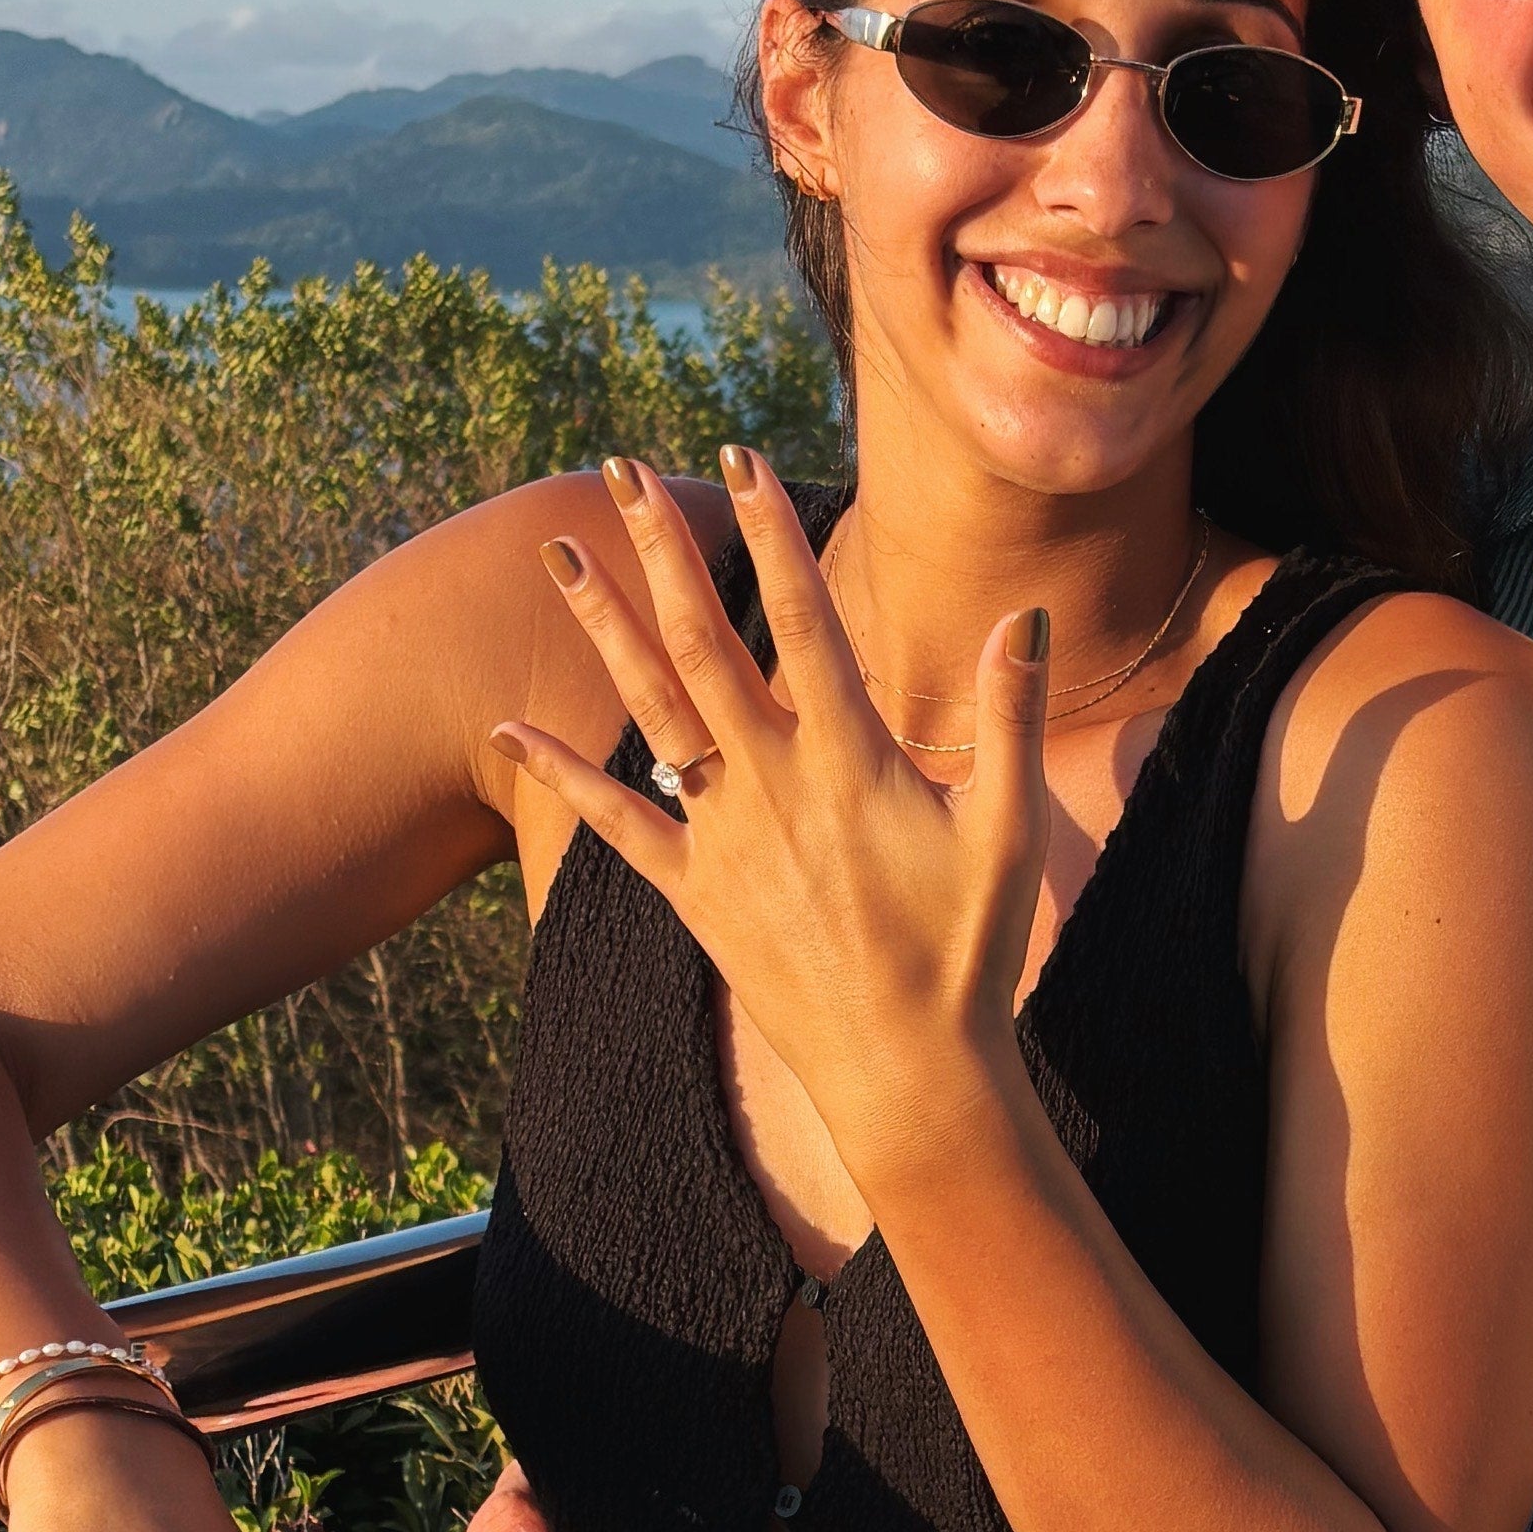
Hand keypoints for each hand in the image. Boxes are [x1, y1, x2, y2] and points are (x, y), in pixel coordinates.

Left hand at [493, 451, 1050, 1201]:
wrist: (909, 1074)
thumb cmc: (970, 954)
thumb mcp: (1013, 832)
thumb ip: (1011, 717)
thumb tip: (1023, 617)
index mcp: (851, 760)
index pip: (804, 618)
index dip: (772, 532)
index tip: (744, 458)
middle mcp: (774, 786)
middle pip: (705, 641)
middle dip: (662, 548)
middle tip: (620, 471)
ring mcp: (726, 840)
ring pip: (649, 709)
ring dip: (602, 625)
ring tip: (558, 553)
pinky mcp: (697, 895)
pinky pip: (617, 824)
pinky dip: (560, 773)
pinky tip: (509, 726)